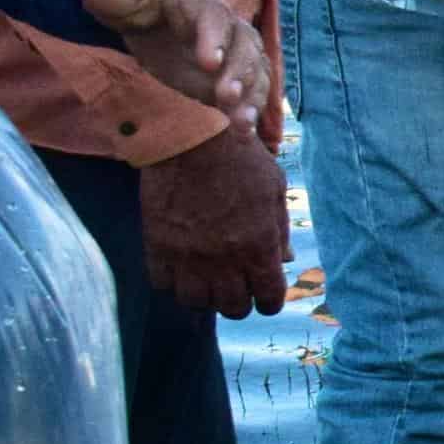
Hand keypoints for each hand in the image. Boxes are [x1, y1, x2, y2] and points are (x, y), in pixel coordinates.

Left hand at [84, 0, 266, 121]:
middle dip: (239, 71)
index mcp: (197, 0)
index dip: (213, 38)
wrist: (155, 5)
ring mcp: (230, 49)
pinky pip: (250, 87)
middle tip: (227, 96)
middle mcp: (224, 23)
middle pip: (243, 44)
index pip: (212, 15)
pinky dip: (251, 107)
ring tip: (243, 124)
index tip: (207, 62)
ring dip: (252, 95)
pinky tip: (245, 133)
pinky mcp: (228, 73)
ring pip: (253, 67)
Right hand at [138, 124, 291, 318]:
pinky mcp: (157, 246)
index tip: (266, 293)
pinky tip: (181, 266)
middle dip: (239, 300)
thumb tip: (285, 260)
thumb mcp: (274, 189)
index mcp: (260, 244)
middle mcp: (225, 258)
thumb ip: (279, 229)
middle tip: (237, 285)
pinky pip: (162, 285)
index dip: (270, 300)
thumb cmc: (240, 157)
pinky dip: (172, 281)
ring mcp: (188, 255)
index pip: (270, 299)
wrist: (192, 135)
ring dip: (204, 295)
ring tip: (208, 278)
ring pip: (196, 303)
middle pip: (233, 308)